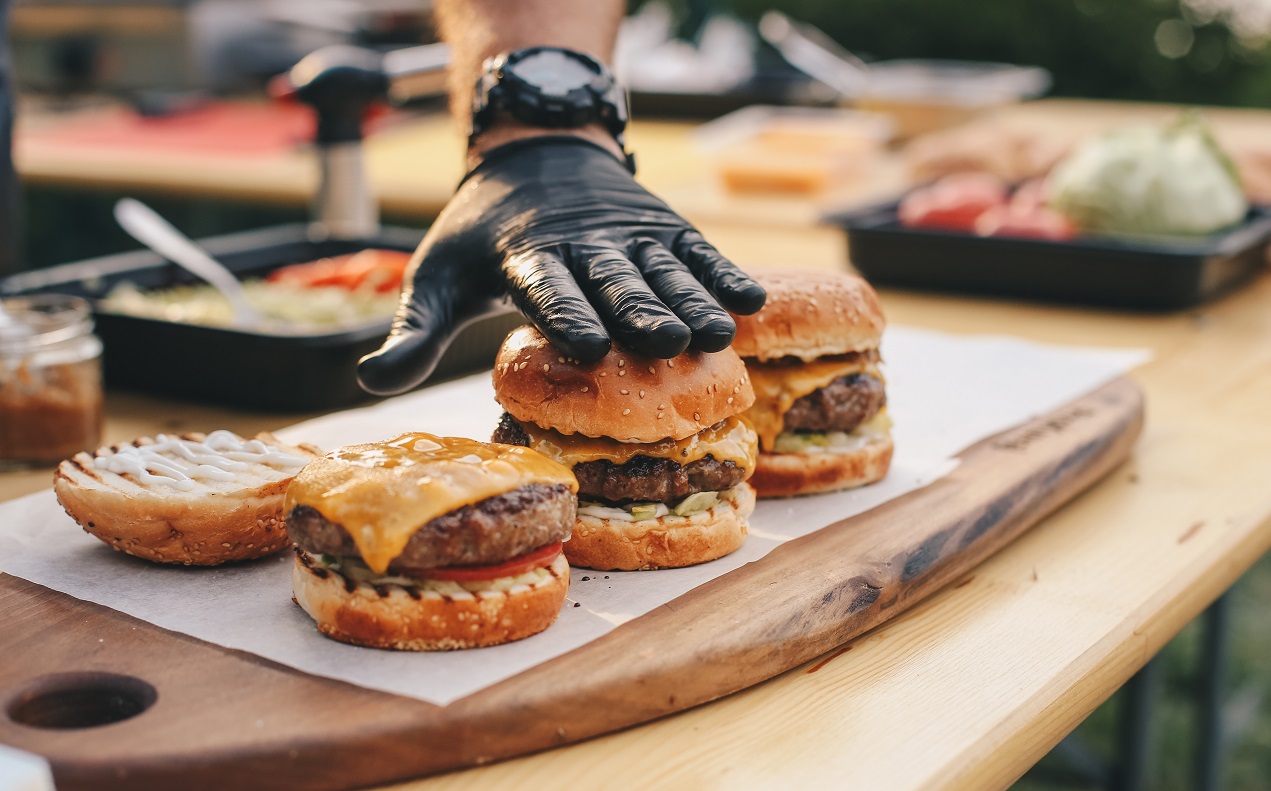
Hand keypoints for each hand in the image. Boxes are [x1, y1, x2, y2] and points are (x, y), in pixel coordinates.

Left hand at [357, 136, 766, 395]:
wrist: (535, 155)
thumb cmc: (481, 237)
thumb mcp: (435, 275)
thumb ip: (414, 333)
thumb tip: (369, 382)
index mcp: (523, 255)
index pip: (545, 286)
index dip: (565, 313)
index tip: (586, 345)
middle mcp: (582, 243)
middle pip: (614, 280)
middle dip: (640, 310)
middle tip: (667, 343)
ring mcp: (628, 233)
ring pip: (663, 269)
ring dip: (691, 299)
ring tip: (719, 332)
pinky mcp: (662, 229)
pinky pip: (696, 252)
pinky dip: (722, 272)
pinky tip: (752, 299)